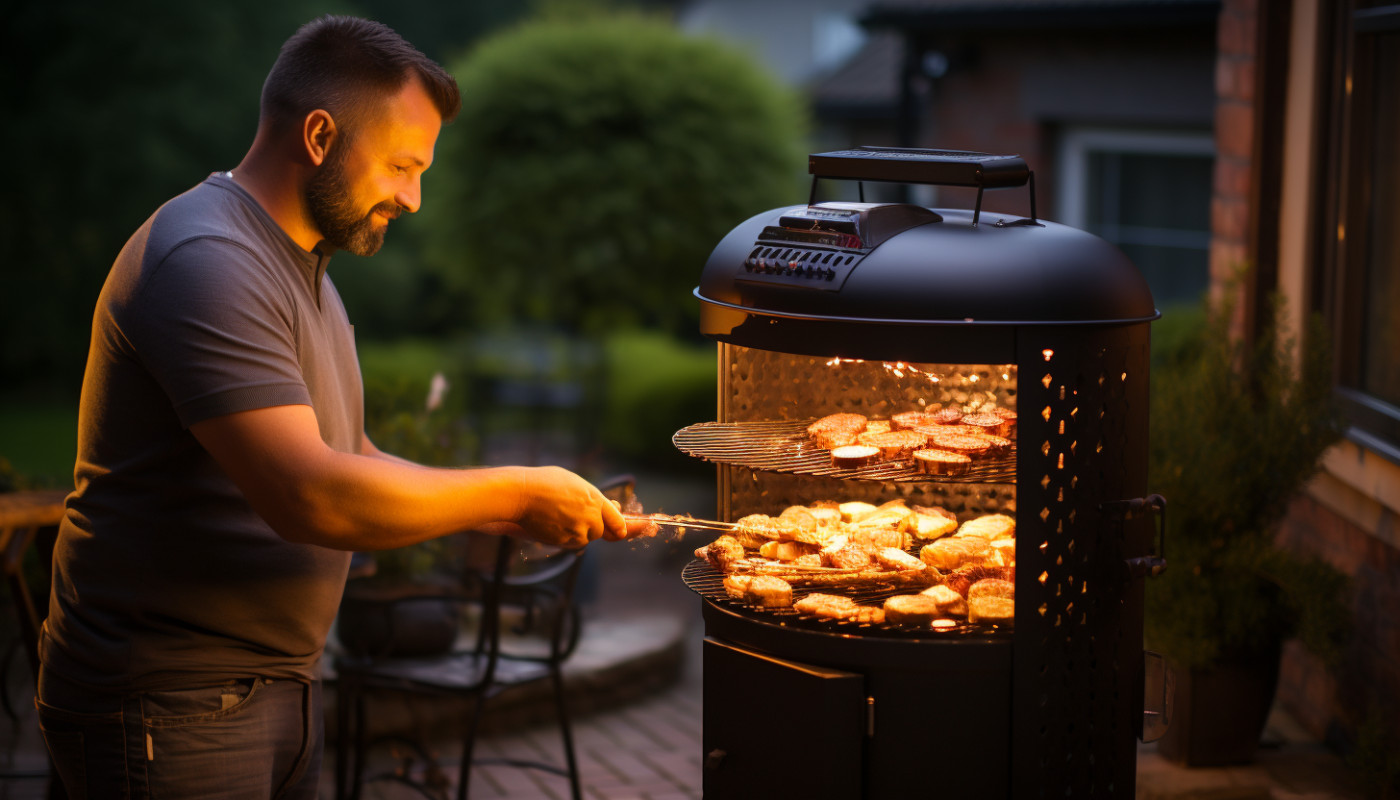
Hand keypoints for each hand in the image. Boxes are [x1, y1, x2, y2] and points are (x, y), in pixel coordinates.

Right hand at [510, 466, 628, 548]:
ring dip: (577, 532)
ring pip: (584, 539)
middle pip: (599, 531)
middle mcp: (590, 517)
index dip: (620, 528)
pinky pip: (569, 543)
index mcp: (595, 499)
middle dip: (591, 527)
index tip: (621, 532)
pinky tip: (552, 523)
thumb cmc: (545, 483)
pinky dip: (565, 537)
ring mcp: (577, 530)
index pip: (617, 520)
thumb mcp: (574, 482)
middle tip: (574, 516)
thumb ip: (593, 497)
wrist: (522, 494)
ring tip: (559, 516)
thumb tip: (612, 506)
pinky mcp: (563, 541)